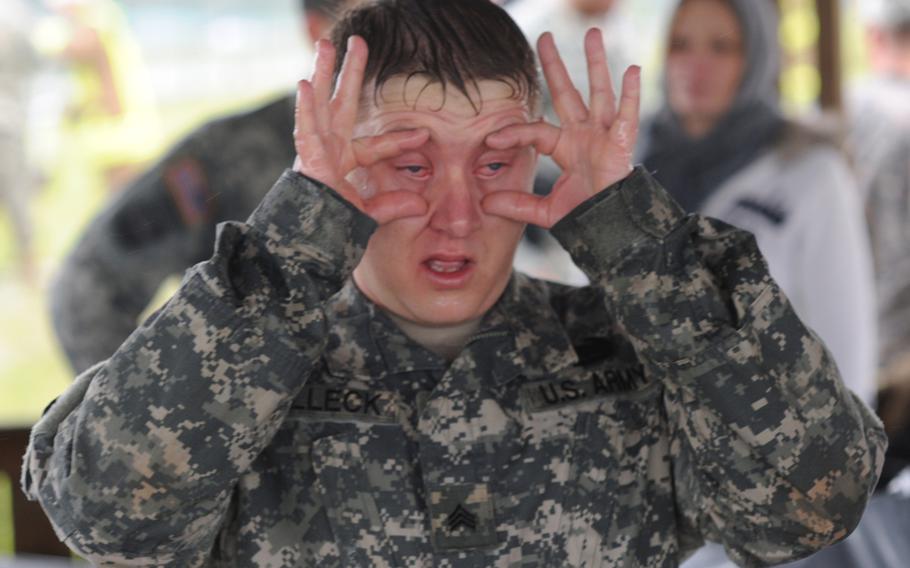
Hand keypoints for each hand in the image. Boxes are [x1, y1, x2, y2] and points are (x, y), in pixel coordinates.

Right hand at [293, 36, 429, 223]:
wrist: (311, 243)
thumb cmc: (334, 227)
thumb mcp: (370, 214)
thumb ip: (392, 206)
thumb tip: (421, 204)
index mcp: (345, 161)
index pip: (377, 145)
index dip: (401, 140)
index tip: (426, 135)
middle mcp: (328, 149)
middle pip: (341, 103)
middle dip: (349, 72)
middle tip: (359, 42)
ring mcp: (314, 151)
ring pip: (319, 105)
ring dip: (322, 74)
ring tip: (325, 44)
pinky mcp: (304, 161)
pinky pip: (303, 131)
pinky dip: (304, 109)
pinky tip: (304, 85)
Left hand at [481, 29, 640, 227]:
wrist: (610, 231)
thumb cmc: (584, 218)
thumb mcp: (545, 211)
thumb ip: (518, 205)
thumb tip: (486, 203)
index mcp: (565, 147)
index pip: (535, 130)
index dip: (513, 133)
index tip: (490, 139)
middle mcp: (584, 135)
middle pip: (567, 93)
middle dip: (555, 66)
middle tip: (543, 37)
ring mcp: (604, 136)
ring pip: (599, 92)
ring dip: (596, 63)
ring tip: (593, 33)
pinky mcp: (622, 144)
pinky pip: (627, 114)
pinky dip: (631, 93)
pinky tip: (632, 69)